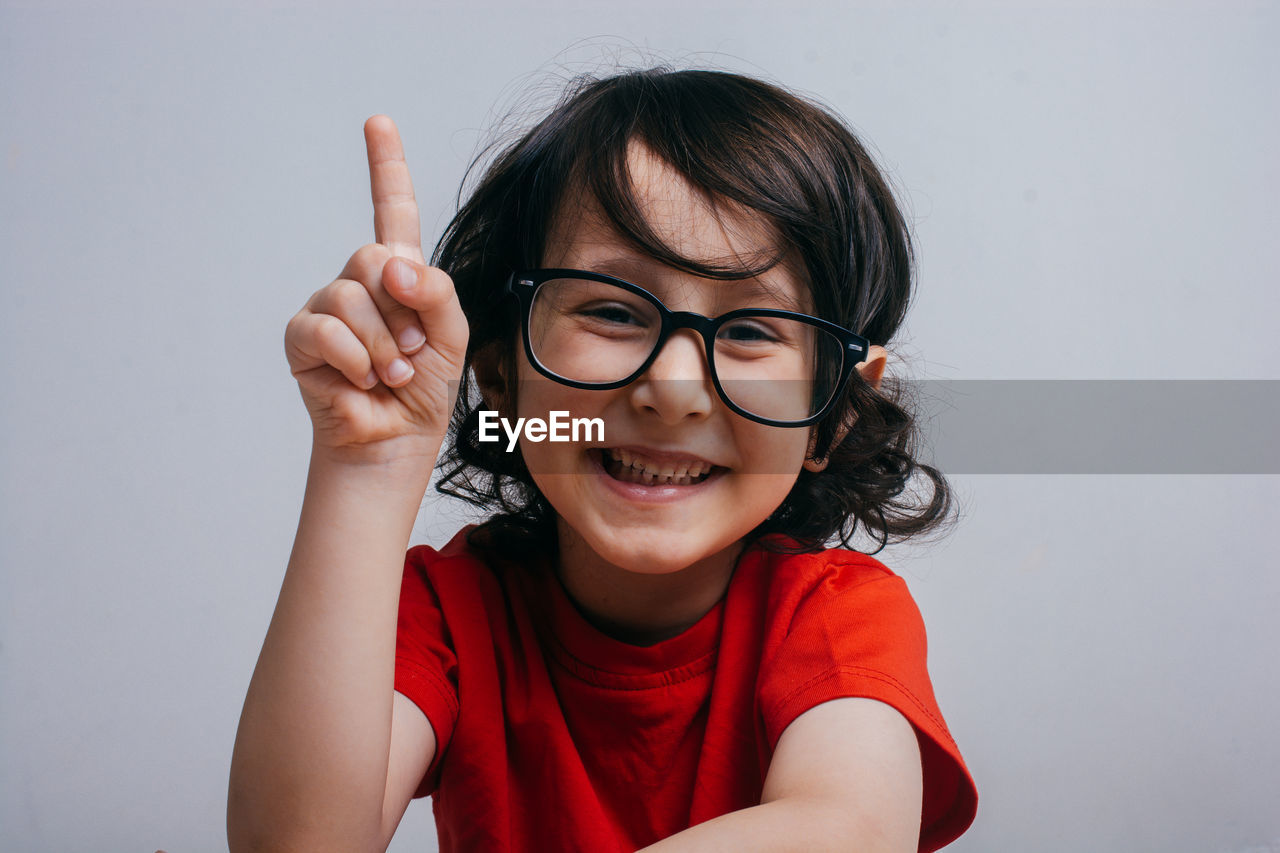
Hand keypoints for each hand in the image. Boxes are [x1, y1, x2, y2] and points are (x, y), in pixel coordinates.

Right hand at [284, 116, 468, 461]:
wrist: (394, 441)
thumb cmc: (422, 390)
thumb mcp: (451, 336)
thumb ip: (436, 292)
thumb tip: (394, 265)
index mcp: (399, 276)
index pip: (391, 211)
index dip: (385, 166)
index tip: (378, 122)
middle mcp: (359, 284)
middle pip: (373, 256)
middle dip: (403, 310)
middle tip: (413, 350)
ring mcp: (326, 308)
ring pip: (351, 295)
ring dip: (384, 344)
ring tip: (390, 374)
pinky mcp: (302, 338)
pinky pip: (325, 328)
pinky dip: (354, 359)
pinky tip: (362, 381)